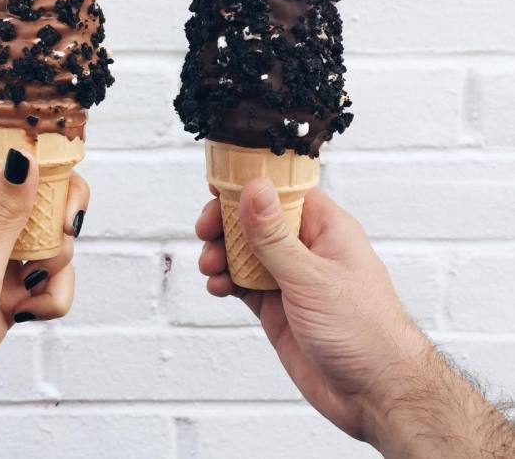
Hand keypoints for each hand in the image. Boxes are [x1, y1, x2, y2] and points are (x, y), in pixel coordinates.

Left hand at [0, 148, 88, 457]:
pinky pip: (52, 280)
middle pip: (39, 192)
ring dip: (57, 265)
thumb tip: (25, 155)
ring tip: (27, 289)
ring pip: (51, 239)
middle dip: (60, 212)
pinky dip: (51, 297)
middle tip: (58, 233)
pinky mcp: (10, 292)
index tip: (63, 151)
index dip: (28, 141)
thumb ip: (6, 215)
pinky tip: (26, 314)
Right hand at [196, 178, 430, 447]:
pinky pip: (243, 282)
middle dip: (227, 223)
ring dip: (222, 253)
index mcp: (325, 228)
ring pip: (245, 251)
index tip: (218, 188)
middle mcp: (306, 248)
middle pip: (256, 219)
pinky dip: (226, 281)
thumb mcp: (311, 277)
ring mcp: (290, 278)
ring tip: (210, 266)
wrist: (376, 395)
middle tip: (206, 231)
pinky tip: (218, 287)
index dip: (249, 186)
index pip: (282, 191)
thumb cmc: (364, 330)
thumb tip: (253, 187)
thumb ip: (274, 235)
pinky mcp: (277, 306)